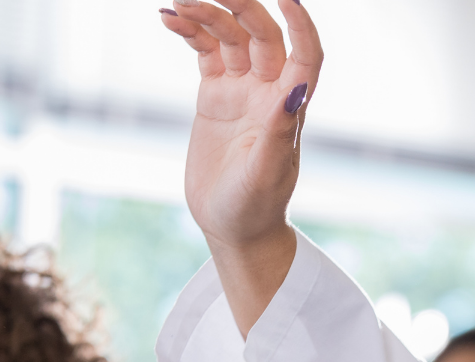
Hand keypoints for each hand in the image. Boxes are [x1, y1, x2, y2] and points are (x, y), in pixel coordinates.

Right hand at [159, 0, 321, 334]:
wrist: (231, 226)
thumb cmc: (254, 208)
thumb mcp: (265, 173)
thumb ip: (278, 130)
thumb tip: (297, 90)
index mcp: (289, 108)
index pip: (306, 54)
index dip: (301, 23)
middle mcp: (269, 92)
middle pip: (262, 34)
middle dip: (239, 7)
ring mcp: (242, 90)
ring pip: (230, 37)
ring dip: (206, 15)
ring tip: (176, 4)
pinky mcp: (215, 95)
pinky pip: (205, 51)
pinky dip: (190, 32)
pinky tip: (168, 18)